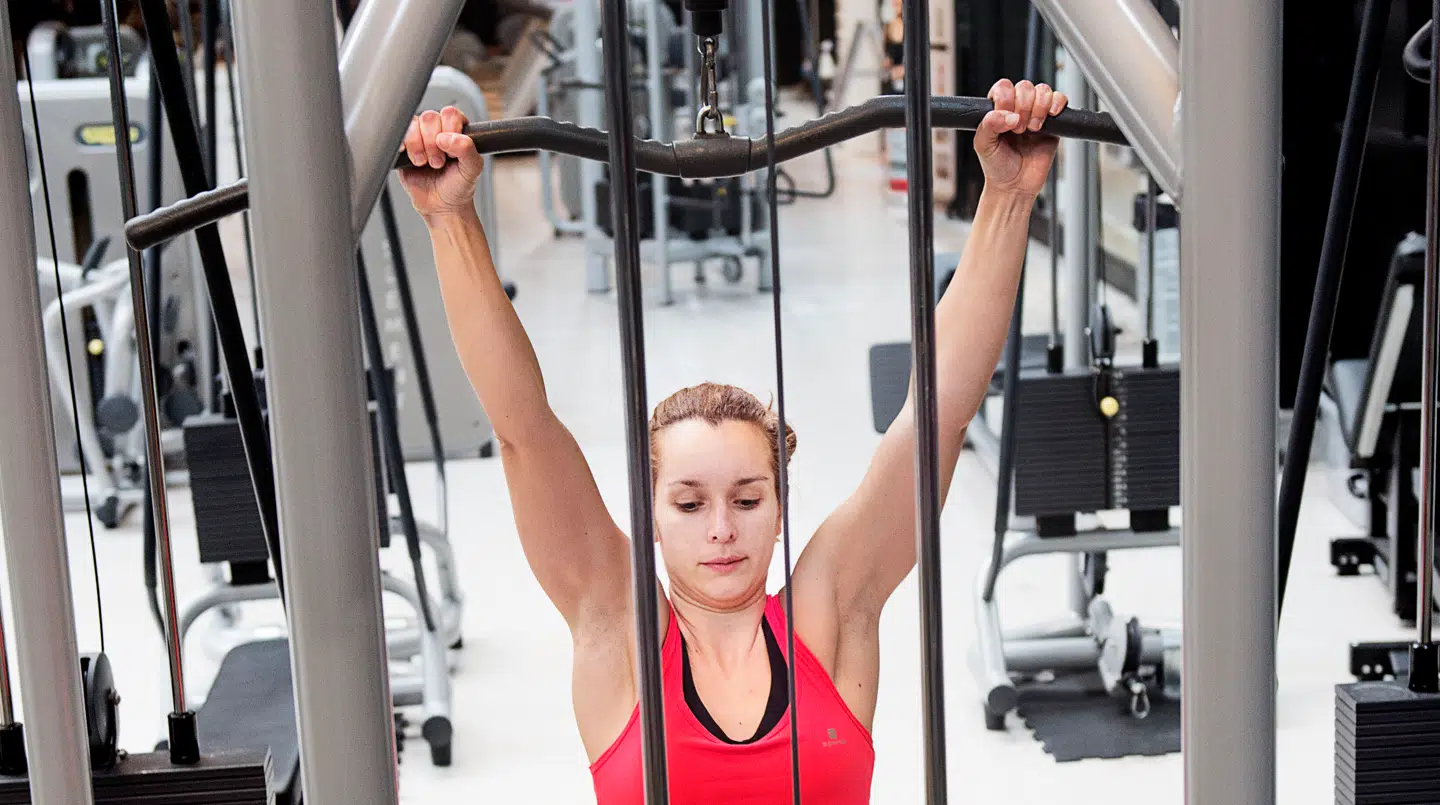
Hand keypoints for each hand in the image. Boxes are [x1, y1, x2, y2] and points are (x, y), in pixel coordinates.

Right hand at [398, 107, 484, 222]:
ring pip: (413, 124)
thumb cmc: (458, 186)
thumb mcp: (472, 169)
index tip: (451, 152)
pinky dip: (403, 145)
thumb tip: (446, 137)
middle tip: (438, 163)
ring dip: (419, 146)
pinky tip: (411, 158)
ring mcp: (420, 137)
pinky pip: (398, 134)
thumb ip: (467, 149)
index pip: (450, 113)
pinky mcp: (404, 147)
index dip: (450, 130)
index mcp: (457, 130)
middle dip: (433, 143)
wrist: (441, 206)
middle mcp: (438, 130)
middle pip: (429, 117)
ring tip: (425, 164)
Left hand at [972, 79, 1067, 198]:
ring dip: (1038, 107)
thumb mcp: (984, 145)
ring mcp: (1036, 113)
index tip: (1005, 120)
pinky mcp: (1054, 122)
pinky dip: (1057, 103)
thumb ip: (988, 125)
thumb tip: (1009, 115)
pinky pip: (1060, 99)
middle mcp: (1017, 108)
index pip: (1003, 87)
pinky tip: (1050, 116)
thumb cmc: (998, 166)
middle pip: (1025, 87)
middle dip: (1022, 107)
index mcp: (998, 109)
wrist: (1015, 185)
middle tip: (1018, 130)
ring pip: (1042, 90)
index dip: (1006, 100)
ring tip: (1032, 129)